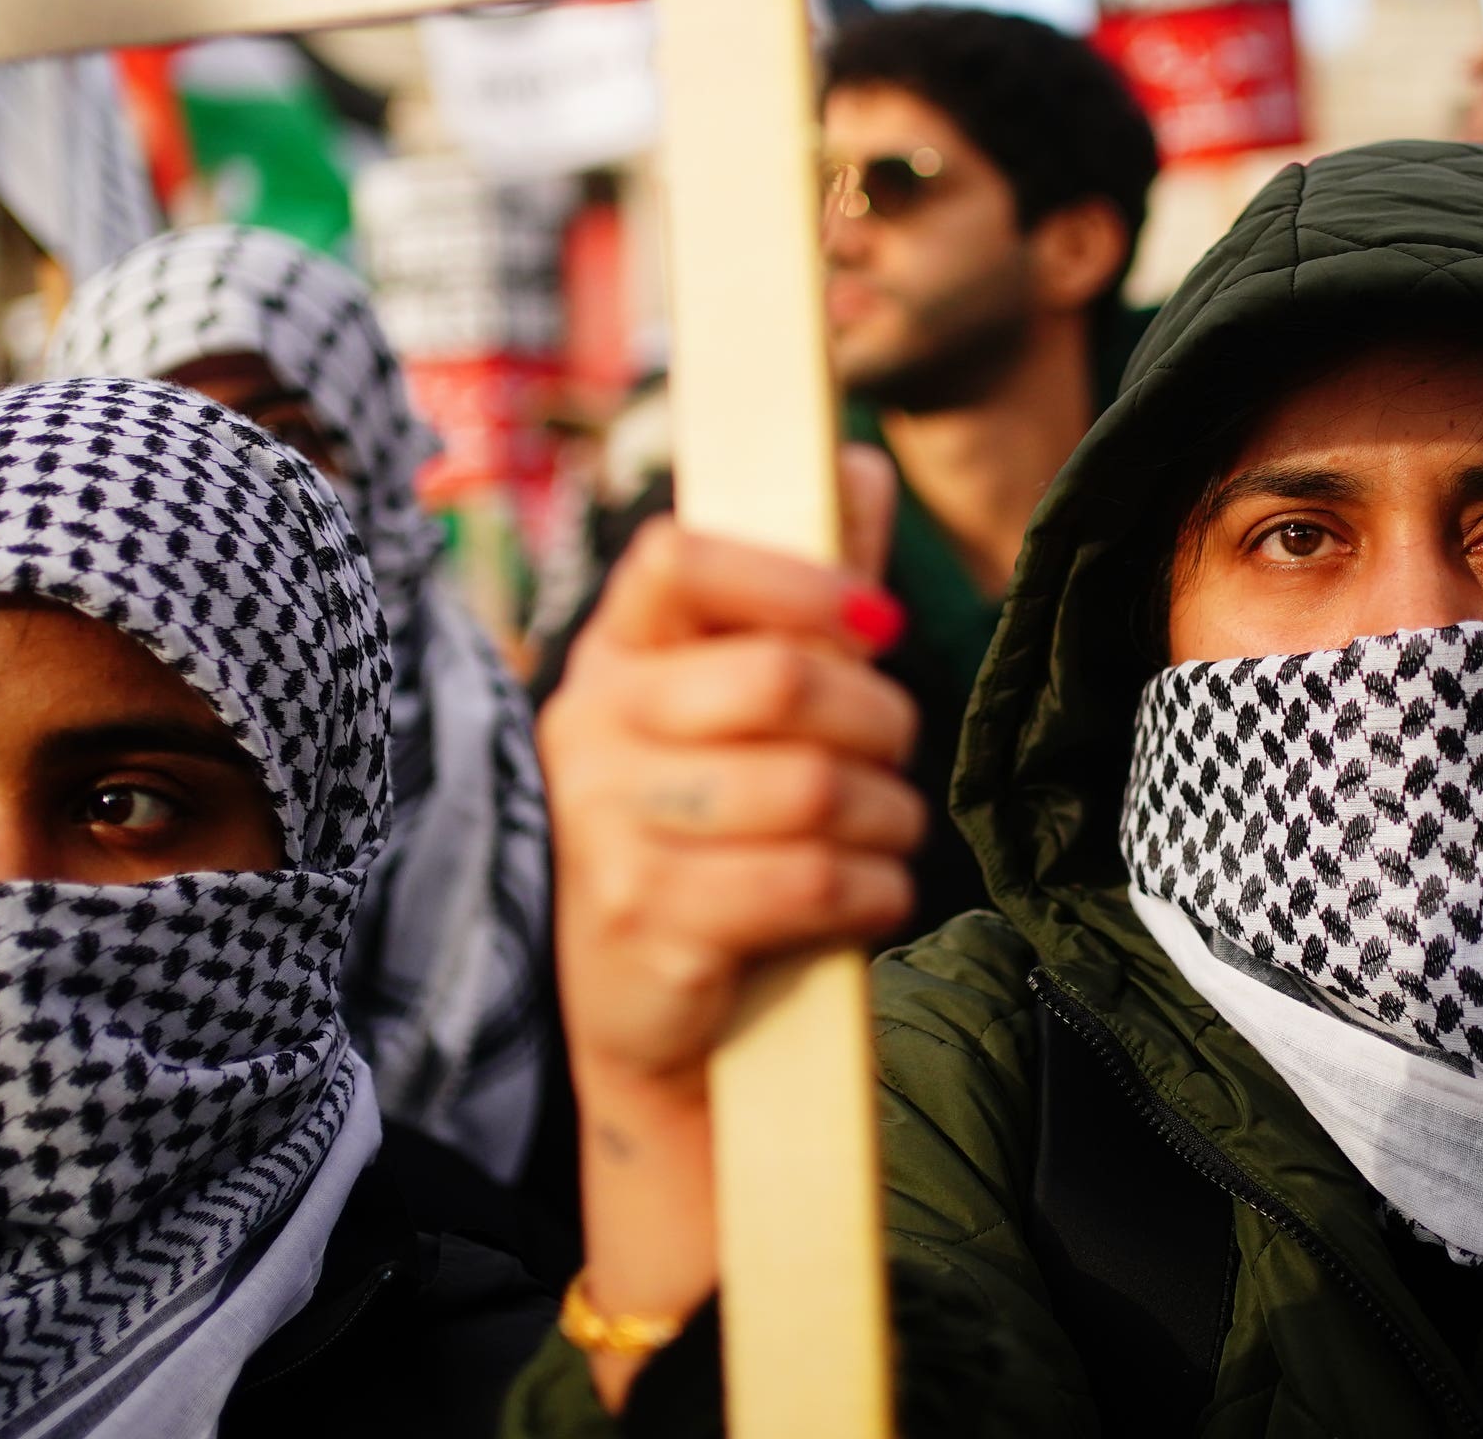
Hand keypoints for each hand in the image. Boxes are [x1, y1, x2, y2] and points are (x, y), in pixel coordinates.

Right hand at [543, 454, 919, 1093]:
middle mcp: (590, 728)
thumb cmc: (717, 836)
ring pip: (811, 786)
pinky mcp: (646, 920)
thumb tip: (857, 467)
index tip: (873, 619)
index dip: (794, 577)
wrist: (651, 1016)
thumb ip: (802, 594)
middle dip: (877, 718)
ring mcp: (607, 828)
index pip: (680, 555)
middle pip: (779, 678)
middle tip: (891, 753)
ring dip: (887, 816)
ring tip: (882, 833)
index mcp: (616, 654)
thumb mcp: (742, 709)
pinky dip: (875, 889)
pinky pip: (811, 881)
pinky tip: (869, 893)